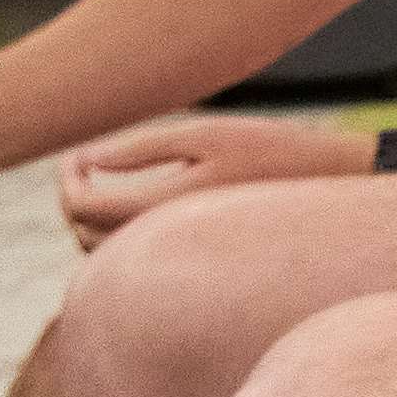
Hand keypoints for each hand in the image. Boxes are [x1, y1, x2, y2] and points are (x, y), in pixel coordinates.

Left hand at [55, 115, 373, 247]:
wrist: (330, 188)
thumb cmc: (271, 150)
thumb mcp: (207, 134)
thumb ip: (142, 148)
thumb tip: (87, 160)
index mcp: (166, 207)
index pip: (82, 207)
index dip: (66, 179)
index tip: (76, 154)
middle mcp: (168, 243)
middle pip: (85, 234)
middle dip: (74, 199)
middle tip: (84, 164)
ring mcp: (181, 258)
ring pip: (106, 253)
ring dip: (92, 220)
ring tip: (106, 181)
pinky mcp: (193, 262)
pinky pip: (137, 259)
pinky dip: (117, 235)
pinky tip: (135, 203)